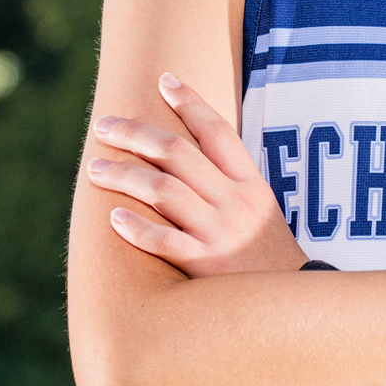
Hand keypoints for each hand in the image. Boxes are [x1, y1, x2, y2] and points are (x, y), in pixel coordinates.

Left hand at [87, 74, 305, 277]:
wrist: (291, 305)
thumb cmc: (268, 257)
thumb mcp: (261, 211)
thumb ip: (229, 184)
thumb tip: (185, 156)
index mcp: (251, 185)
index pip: (218, 132)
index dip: (191, 103)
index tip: (164, 80)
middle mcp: (235, 202)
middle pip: (178, 153)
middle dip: (136, 134)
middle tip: (103, 125)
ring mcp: (221, 234)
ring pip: (164, 191)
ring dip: (124, 175)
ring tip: (94, 169)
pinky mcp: (206, 266)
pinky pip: (166, 242)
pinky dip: (138, 228)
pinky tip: (113, 218)